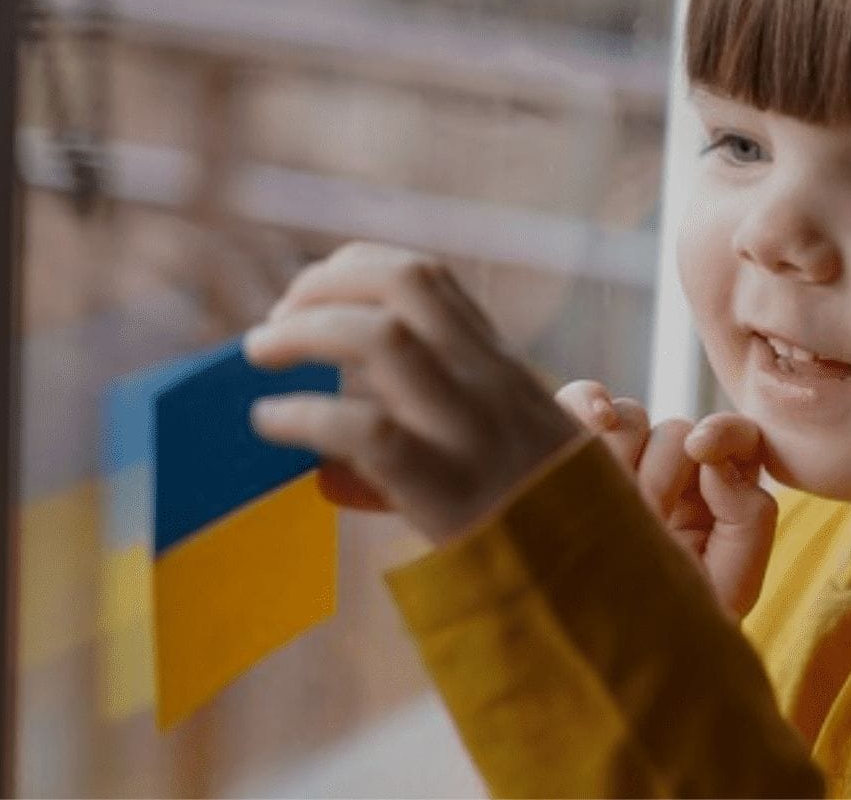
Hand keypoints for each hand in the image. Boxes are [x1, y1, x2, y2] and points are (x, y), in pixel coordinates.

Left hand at [243, 242, 587, 544]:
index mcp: (498, 365)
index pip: (425, 277)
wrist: (591, 580)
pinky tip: (270, 421)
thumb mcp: (506, 443)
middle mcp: (489, 382)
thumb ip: (435, 425)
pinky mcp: (448, 488)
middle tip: (273, 321)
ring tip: (259, 353)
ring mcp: (471, 431)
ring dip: (305, 332)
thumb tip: (328, 448)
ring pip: (384, 339)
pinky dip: (304, 414)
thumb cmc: (536, 518)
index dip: (352, 270)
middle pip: (403, 286)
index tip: (308, 298)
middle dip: (323, 286)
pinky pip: (366, 430)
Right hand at [555, 380, 776, 618]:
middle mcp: (668, 477)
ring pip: (629, 417)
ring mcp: (618, 466)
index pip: (734, 438)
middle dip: (662, 470)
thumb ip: (749, 517)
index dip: (725, 433)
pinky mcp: (570, 458)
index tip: (703, 449)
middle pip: (675, 429)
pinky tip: (590, 422)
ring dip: (621, 452)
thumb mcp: (733, 581)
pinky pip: (576, 403)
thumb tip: (711, 456)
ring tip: (611, 503)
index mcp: (713, 498)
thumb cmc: (671, 625)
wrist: (603, 654)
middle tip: (646, 517)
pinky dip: (583, 401)